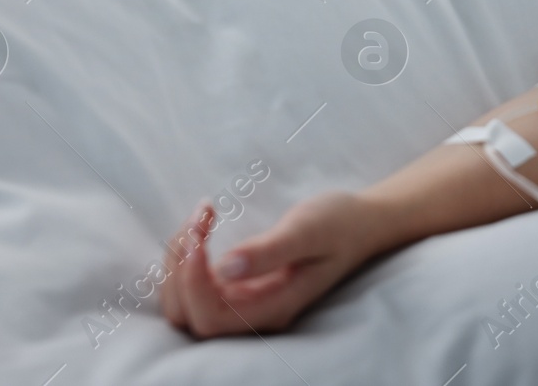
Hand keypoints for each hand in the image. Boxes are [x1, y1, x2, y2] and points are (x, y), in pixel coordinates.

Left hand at [159, 191, 384, 337]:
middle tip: (200, 218)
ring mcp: (244, 303)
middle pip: (189, 317)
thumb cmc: (337, 224)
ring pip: (185, 305)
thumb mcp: (307, 231)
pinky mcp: (236, 288)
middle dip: (180, 268)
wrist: (358, 224)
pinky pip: (193, 287)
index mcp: (273, 308)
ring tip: (199, 218)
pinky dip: (185, 258)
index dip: (192, 282)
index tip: (200, 234)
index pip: (211, 318)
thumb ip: (269, 251)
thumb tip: (225, 267)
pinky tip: (200, 228)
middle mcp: (254, 314)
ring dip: (178, 262)